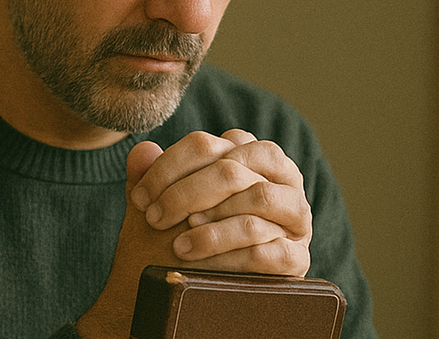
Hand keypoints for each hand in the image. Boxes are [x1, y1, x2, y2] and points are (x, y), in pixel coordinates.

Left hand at [76, 131, 311, 337]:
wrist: (199, 293)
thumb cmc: (182, 237)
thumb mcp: (162, 204)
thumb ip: (151, 176)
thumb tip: (142, 150)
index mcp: (249, 155)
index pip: (206, 145)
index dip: (167, 169)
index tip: (139, 197)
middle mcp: (281, 178)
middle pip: (232, 170)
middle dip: (186, 194)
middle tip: (155, 219)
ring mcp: (295, 217)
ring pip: (258, 199)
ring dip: (211, 226)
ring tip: (178, 245)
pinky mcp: (299, 256)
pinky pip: (271, 249)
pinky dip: (231, 255)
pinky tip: (203, 266)